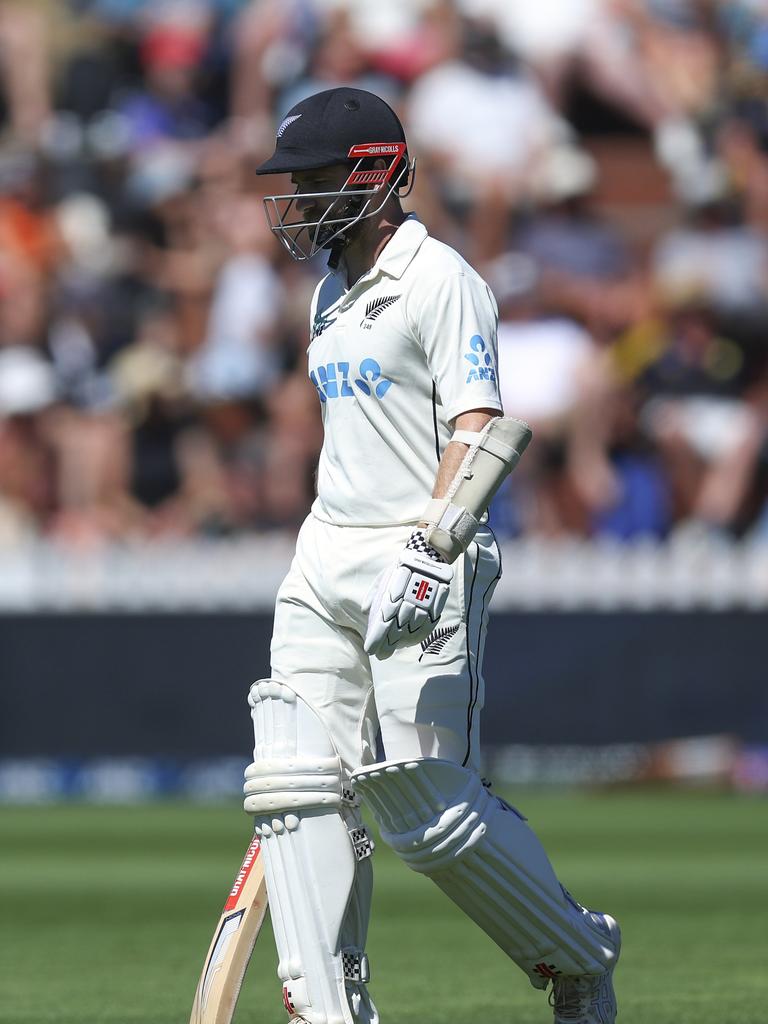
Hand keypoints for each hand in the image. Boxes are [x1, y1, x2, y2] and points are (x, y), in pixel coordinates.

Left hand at [363, 537, 452, 660]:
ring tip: (393, 649)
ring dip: (401, 643)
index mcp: (393, 595)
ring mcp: (423, 607)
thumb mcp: (384, 577)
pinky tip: (409, 643)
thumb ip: (374, 595)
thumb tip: (366, 612)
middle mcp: (408, 603)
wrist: (429, 557)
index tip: (371, 650)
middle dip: (387, 645)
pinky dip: (417, 637)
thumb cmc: (401, 568)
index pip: (383, 623)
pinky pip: (426, 627)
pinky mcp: (435, 608)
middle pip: (397, 630)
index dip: (377, 639)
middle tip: (381, 656)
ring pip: (411, 631)